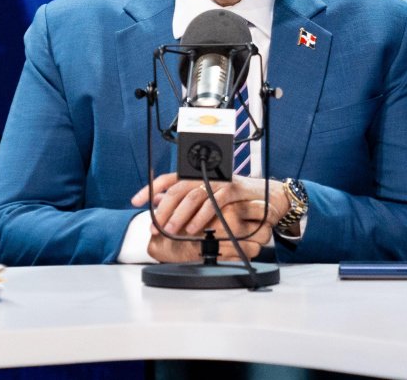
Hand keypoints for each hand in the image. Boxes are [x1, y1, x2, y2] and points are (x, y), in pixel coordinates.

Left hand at [131, 173, 283, 262]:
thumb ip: (186, 200)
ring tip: (171, 230)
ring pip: (192, 194)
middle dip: (163, 208)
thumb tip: (160, 203)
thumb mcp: (209, 200)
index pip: (169, 178)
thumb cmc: (239, 200)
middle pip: (177, 187)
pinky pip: (213, 201)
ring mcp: (220, 180)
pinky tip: (194, 228)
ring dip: (179, 214)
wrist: (271, 198)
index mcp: (198, 176)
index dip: (150, 188)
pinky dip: (201, 216)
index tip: (135, 201)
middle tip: (155, 226)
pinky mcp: (234, 188)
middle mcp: (207, 175)